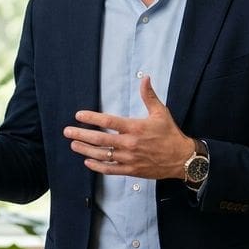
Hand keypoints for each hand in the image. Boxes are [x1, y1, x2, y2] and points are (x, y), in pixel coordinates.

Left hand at [63, 76, 194, 179]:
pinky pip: (110, 169)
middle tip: (67, 131)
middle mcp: (130, 143)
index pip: (108, 122)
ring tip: (73, 145)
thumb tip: (145, 78)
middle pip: (100, 140)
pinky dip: (97, 166)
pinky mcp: (131, 170)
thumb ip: (149, 96)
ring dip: (85, 150)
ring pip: (102, 155)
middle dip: (81, 135)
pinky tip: (88, 162)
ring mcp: (129, 158)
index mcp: (135, 128)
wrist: (181, 158)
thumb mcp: (161, 112)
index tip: (78, 116)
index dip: (91, 118)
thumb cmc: (170, 134)